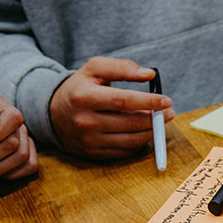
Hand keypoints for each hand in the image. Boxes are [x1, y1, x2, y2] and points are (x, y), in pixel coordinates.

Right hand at [50, 57, 175, 159]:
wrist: (52, 114)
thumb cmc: (80, 87)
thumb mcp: (94, 69)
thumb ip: (121, 67)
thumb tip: (149, 74)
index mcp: (84, 97)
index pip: (123, 100)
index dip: (148, 101)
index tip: (167, 100)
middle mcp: (85, 121)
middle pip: (130, 123)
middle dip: (155, 118)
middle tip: (169, 112)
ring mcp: (89, 141)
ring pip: (131, 140)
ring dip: (152, 132)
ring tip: (161, 121)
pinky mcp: (93, 154)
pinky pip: (125, 151)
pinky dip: (139, 142)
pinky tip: (145, 132)